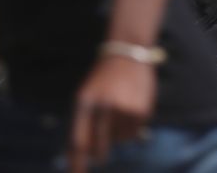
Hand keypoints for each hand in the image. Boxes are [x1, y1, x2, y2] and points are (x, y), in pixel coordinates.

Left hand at [67, 55, 156, 172]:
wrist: (126, 55)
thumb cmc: (102, 81)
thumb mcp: (86, 96)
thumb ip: (83, 123)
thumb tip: (84, 154)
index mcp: (83, 102)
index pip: (78, 140)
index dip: (76, 162)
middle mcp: (102, 107)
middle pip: (98, 148)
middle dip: (98, 155)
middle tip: (99, 157)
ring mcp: (122, 110)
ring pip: (118, 141)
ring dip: (116, 135)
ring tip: (117, 113)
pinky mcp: (140, 112)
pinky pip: (133, 135)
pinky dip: (130, 130)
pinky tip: (129, 111)